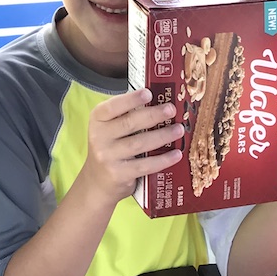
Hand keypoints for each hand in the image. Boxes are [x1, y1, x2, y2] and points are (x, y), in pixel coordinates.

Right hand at [81, 89, 183, 203]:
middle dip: (153, 115)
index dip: (131, 99)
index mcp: (98, 119)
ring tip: (179, 130)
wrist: (98, 182)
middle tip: (171, 109)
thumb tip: (159, 102)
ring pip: (139, 144)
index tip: (149, 93)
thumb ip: (126, 115)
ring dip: (162, 136)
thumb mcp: (110, 128)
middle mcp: (99, 137)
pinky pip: (144, 165)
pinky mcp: (118, 174)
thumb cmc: (110, 147)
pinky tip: (176, 154)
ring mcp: (108, 157)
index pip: (112, 106)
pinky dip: (162, 159)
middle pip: (129, 123)